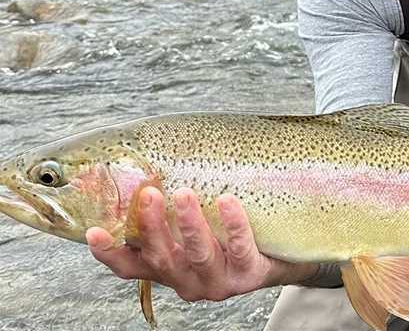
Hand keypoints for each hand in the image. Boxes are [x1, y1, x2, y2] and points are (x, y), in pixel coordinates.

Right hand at [86, 187, 318, 301]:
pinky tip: (229, 202)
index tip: (93, 231)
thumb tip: (141, 162)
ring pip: (199, 254)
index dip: (110, 253)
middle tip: (150, 194)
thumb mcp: (195, 227)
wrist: (280, 258)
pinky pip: (241, 248)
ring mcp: (219, 281)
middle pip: (163, 257)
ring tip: (184, 194)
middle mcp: (188, 280)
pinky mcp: (249, 275)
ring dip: (190, 224)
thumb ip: (169, 211)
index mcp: (169, 269)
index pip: (130, 266)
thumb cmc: (228, 236)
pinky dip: (233, 225)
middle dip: (153, 226)